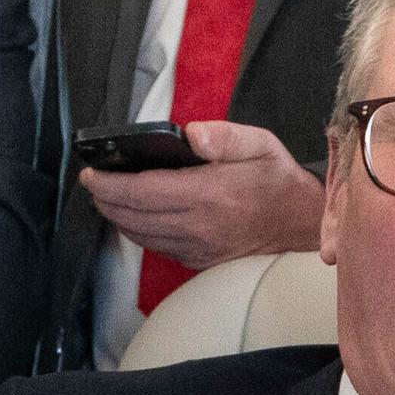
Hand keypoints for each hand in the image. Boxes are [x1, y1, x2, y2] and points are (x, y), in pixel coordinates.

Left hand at [76, 120, 322, 270]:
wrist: (303, 224)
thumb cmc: (278, 180)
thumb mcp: (260, 144)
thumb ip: (224, 136)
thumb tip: (190, 134)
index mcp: (209, 194)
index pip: (143, 191)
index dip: (109, 183)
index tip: (90, 172)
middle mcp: (198, 226)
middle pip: (132, 216)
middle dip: (104, 199)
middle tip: (92, 182)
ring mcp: (197, 247)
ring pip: (139, 235)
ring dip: (117, 216)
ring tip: (106, 197)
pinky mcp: (199, 260)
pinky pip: (156, 247)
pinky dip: (137, 231)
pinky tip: (133, 216)